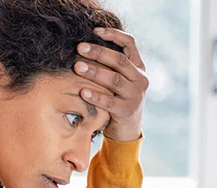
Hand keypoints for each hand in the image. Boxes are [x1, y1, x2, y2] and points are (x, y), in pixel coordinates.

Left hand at [74, 27, 148, 141]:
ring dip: (94, 72)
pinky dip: (96, 96)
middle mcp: (140, 79)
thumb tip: (85, 46)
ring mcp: (135, 96)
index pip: (130, 43)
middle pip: (120, 60)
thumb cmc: (117, 98)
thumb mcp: (119, 79)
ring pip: (115, 80)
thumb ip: (110, 65)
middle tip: (79, 47)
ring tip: (77, 66)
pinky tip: (82, 91)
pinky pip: (109, 102)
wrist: (127, 128)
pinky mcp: (127, 111)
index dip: (113, 35)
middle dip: (98, 52)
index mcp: (138, 67)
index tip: (95, 31)